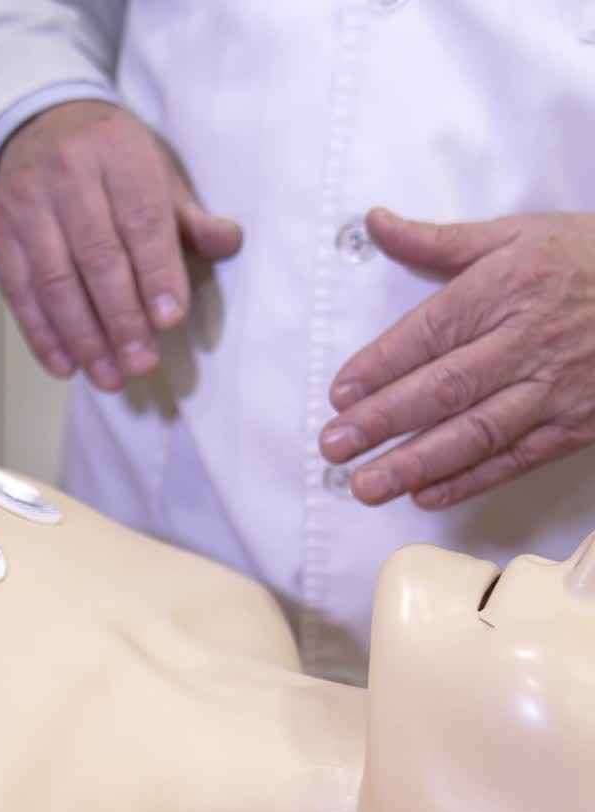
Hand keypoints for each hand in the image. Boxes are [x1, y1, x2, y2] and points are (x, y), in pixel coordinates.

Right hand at [0, 101, 241, 391]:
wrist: (40, 124)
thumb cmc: (110, 160)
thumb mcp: (156, 171)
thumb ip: (188, 216)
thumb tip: (228, 243)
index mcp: (117, 153)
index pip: (140, 221)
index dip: (156, 275)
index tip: (169, 322)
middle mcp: (67, 175)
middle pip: (96, 257)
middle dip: (120, 319)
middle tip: (141, 364)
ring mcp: (27, 206)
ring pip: (55, 281)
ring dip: (83, 338)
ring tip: (109, 376)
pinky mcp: (0, 236)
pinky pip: (19, 293)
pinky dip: (42, 335)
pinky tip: (66, 366)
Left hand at [321, 209, 594, 507]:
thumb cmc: (588, 258)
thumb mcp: (516, 234)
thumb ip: (437, 241)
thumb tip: (375, 224)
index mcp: (506, 287)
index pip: (429, 332)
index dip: (380, 366)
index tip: (340, 394)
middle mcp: (527, 340)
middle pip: (444, 387)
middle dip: (383, 421)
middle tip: (334, 446)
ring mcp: (554, 387)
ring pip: (476, 431)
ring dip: (416, 463)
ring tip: (367, 485)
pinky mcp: (575, 424)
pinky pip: (516, 458)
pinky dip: (470, 479)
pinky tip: (426, 494)